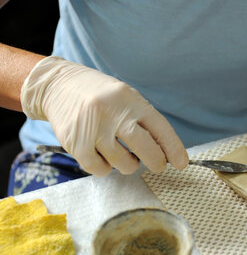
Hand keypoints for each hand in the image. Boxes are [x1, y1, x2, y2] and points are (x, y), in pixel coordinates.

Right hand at [20, 56, 187, 175]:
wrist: (57, 85)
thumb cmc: (100, 96)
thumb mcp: (125, 98)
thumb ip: (144, 120)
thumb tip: (166, 152)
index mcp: (131, 100)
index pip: (160, 128)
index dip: (174, 149)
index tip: (182, 163)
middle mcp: (113, 113)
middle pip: (146, 148)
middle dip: (156, 162)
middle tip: (157, 165)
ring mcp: (94, 129)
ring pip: (124, 163)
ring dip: (128, 164)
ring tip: (123, 153)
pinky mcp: (76, 143)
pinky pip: (100, 169)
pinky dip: (106, 168)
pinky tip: (104, 157)